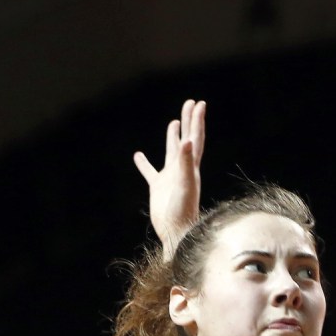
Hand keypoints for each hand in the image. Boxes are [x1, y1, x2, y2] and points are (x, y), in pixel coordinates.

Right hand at [133, 99, 204, 259]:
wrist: (176, 232)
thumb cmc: (183, 211)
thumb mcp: (185, 184)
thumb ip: (186, 163)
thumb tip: (187, 141)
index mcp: (191, 166)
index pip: (195, 138)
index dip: (197, 120)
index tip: (198, 103)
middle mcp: (182, 169)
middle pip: (186, 139)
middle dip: (188, 121)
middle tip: (189, 102)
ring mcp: (170, 178)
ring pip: (171, 152)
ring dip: (173, 137)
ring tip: (173, 122)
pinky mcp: (158, 188)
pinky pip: (150, 172)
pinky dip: (144, 164)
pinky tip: (138, 156)